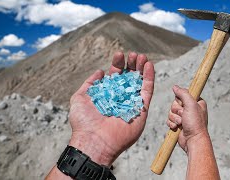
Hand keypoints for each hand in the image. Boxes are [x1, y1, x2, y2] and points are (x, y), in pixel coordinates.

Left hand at [68, 51, 154, 165]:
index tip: (119, 54)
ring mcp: (132, 103)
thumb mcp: (80, 97)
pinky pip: (148, 91)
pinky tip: (149, 65)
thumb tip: (100, 72)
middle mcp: (121, 97)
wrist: (94, 141)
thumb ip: (90, 83)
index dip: (118, 64)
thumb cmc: (84, 121)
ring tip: (142, 56)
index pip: (116, 76)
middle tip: (134, 54)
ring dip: (142, 68)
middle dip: (132, 64)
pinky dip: (149, 78)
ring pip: (140, 82)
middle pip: (130, 77)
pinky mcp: (142, 109)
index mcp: (108, 94)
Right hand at [167, 85, 207, 152]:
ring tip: (181, 123)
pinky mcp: (178, 124)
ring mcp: (184, 117)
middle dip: (177, 111)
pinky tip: (177, 127)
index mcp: (196, 102)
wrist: (193, 140)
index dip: (181, 100)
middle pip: (175, 103)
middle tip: (183, 116)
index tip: (184, 105)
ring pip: (171, 112)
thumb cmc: (195, 123)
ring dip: (174, 118)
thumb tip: (175, 87)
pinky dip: (171, 123)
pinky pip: (169, 120)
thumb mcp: (190, 104)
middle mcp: (190, 109)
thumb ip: (183, 94)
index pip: (182, 95)